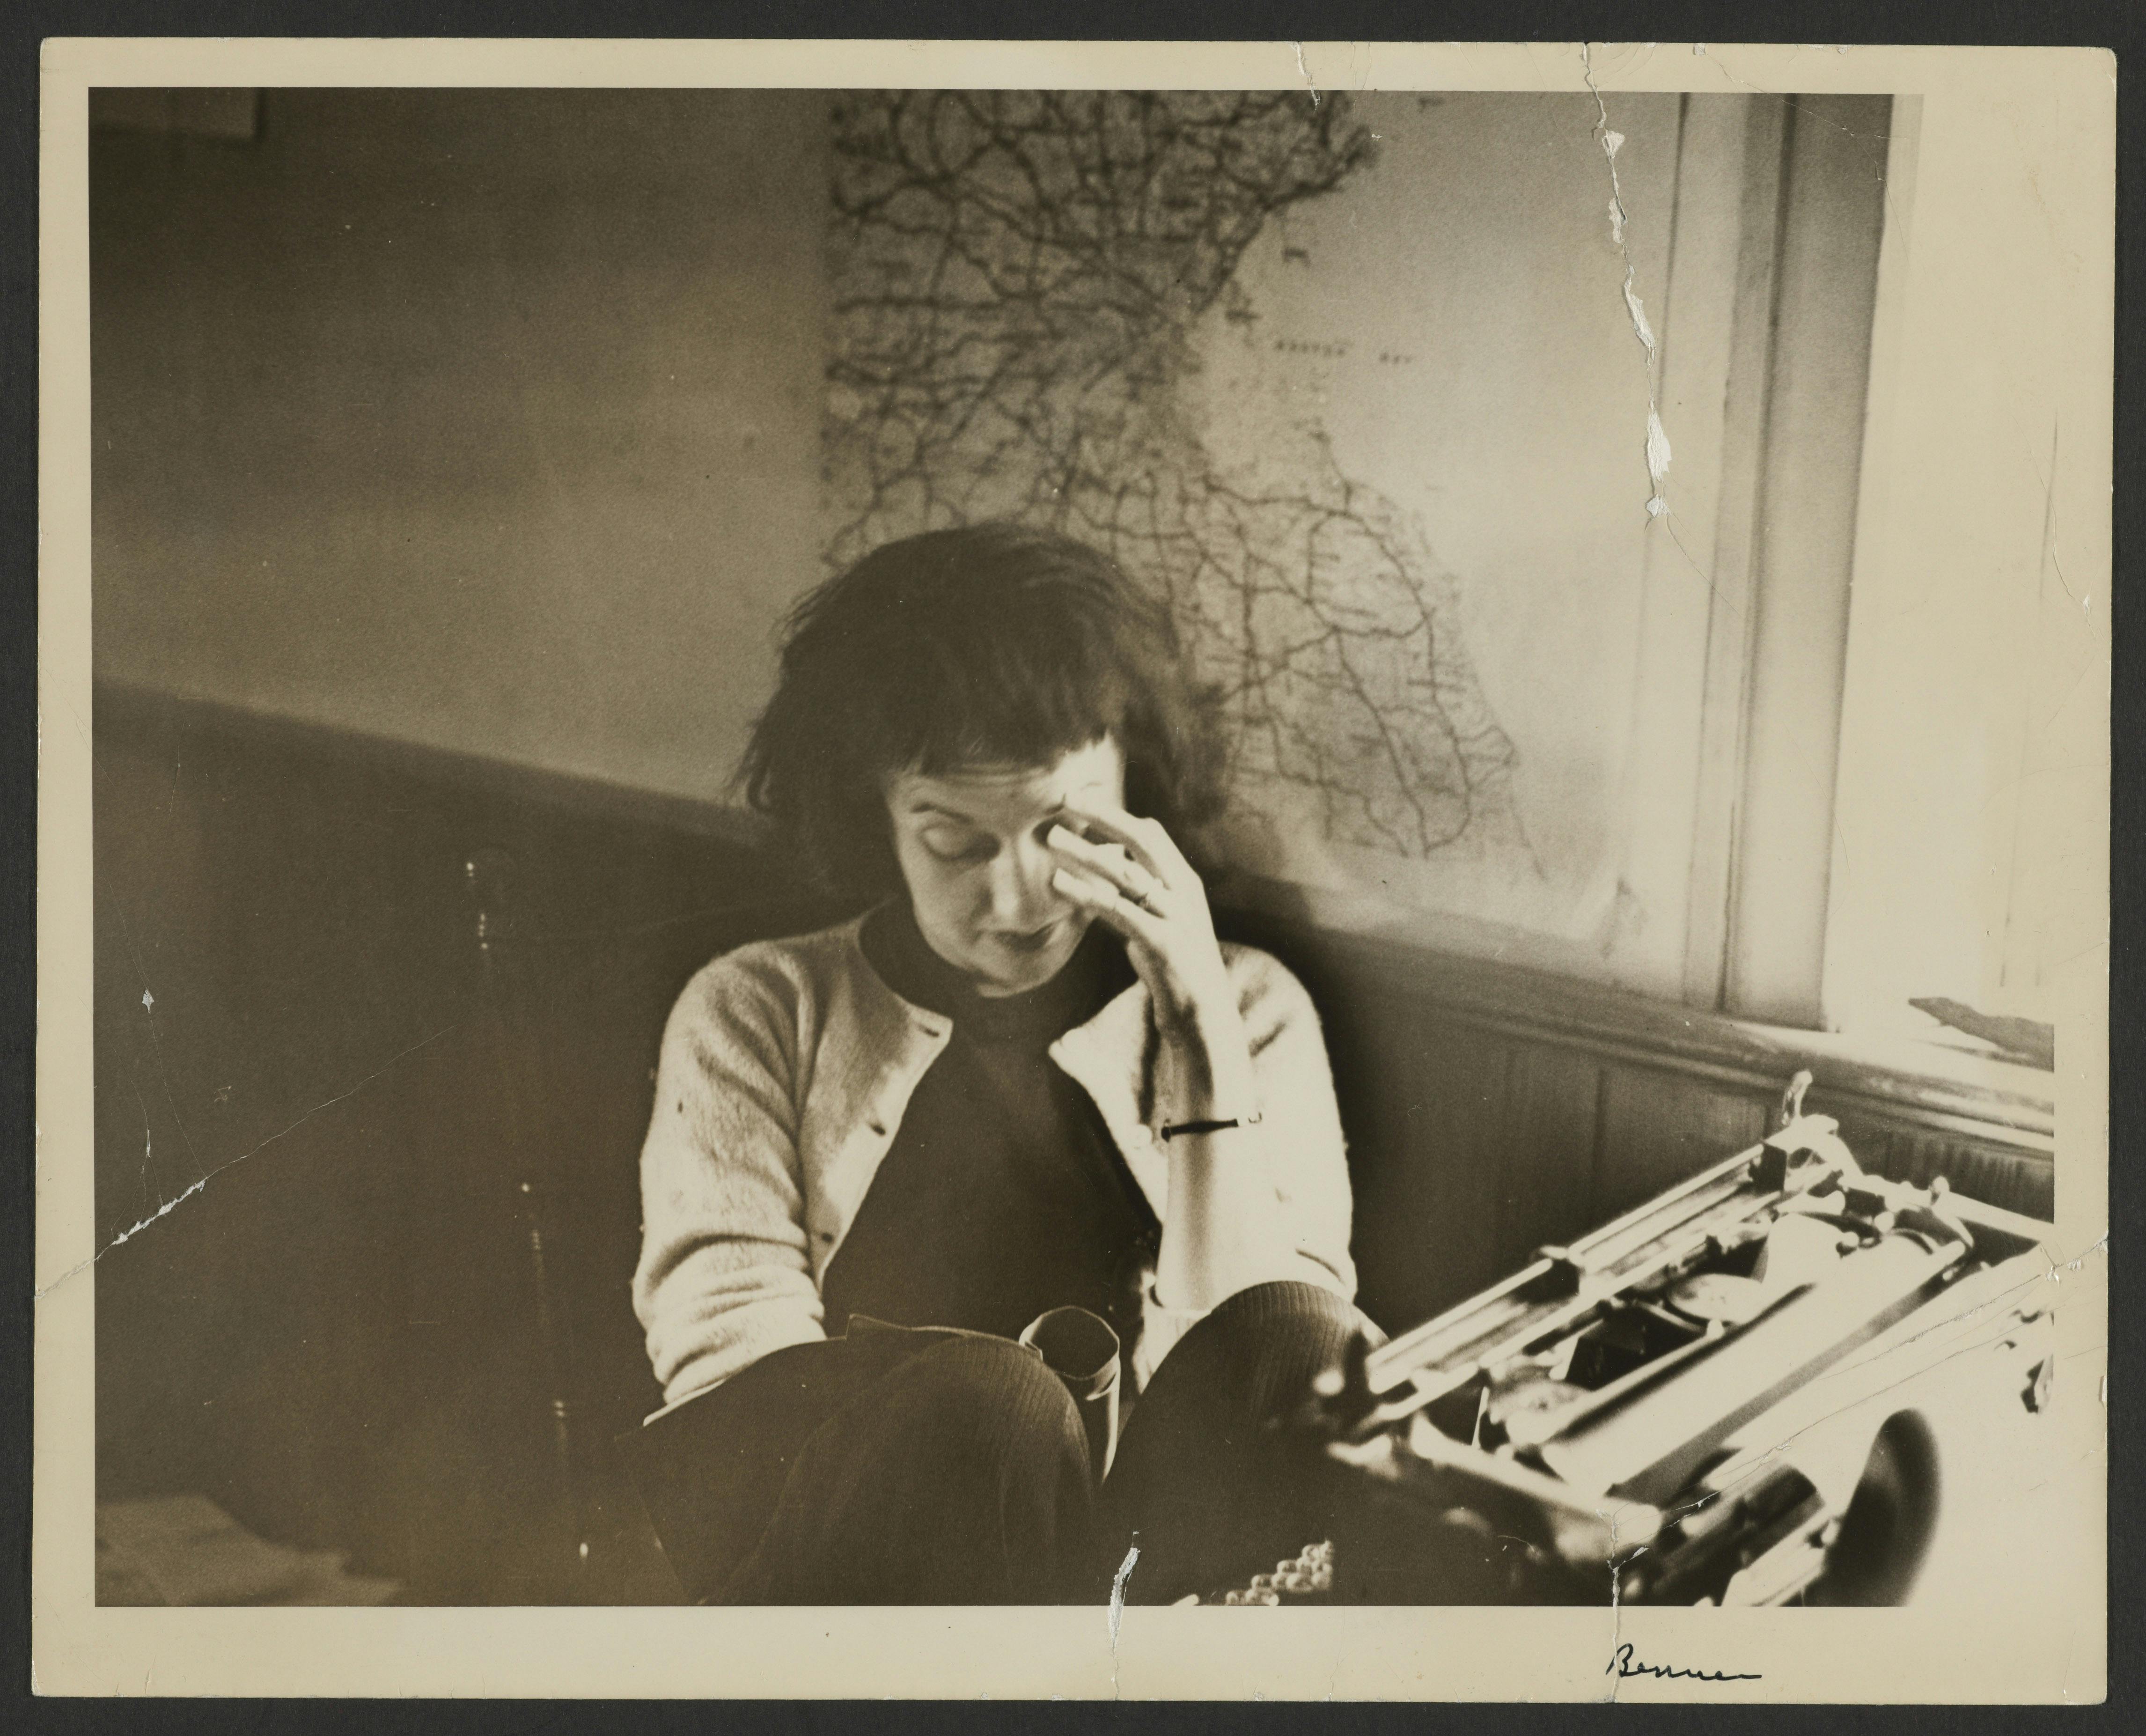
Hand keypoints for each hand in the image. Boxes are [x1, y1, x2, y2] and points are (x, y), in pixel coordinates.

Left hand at [1045, 803, 1234, 1043]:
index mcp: (1184, 881)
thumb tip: (1099, 866)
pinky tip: (1060, 883)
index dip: (1116, 814)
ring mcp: (1175, 915)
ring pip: (1125, 872)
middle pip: (1142, 839)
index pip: (1151, 834)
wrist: (1204, 1015)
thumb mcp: (1157, 920)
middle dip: (1104, 816)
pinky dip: (1086, 892)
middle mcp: (1183, 891)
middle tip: (1067, 799)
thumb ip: (1132, 893)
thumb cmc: (1175, 966)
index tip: (1084, 799)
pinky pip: (1117, 910)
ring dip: (1086, 852)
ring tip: (1053, 839)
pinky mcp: (1161, 942)